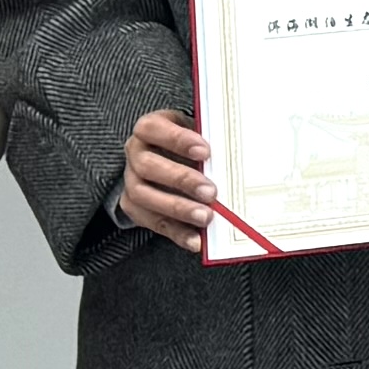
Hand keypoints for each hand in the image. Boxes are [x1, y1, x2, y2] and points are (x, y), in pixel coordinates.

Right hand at [121, 109, 214, 250]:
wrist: (166, 159)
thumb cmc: (187, 144)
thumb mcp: (196, 134)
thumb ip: (208, 142)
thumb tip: (237, 155)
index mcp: (148, 129)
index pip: (152, 129)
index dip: (177, 140)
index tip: (205, 151)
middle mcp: (135, 153)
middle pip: (148, 166)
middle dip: (181, 179)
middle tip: (210, 192)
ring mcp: (131, 180)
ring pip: (144, 196)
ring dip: (177, 208)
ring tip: (205, 217)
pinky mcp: (134, 206)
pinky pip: (151, 222)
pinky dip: (176, 232)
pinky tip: (196, 239)